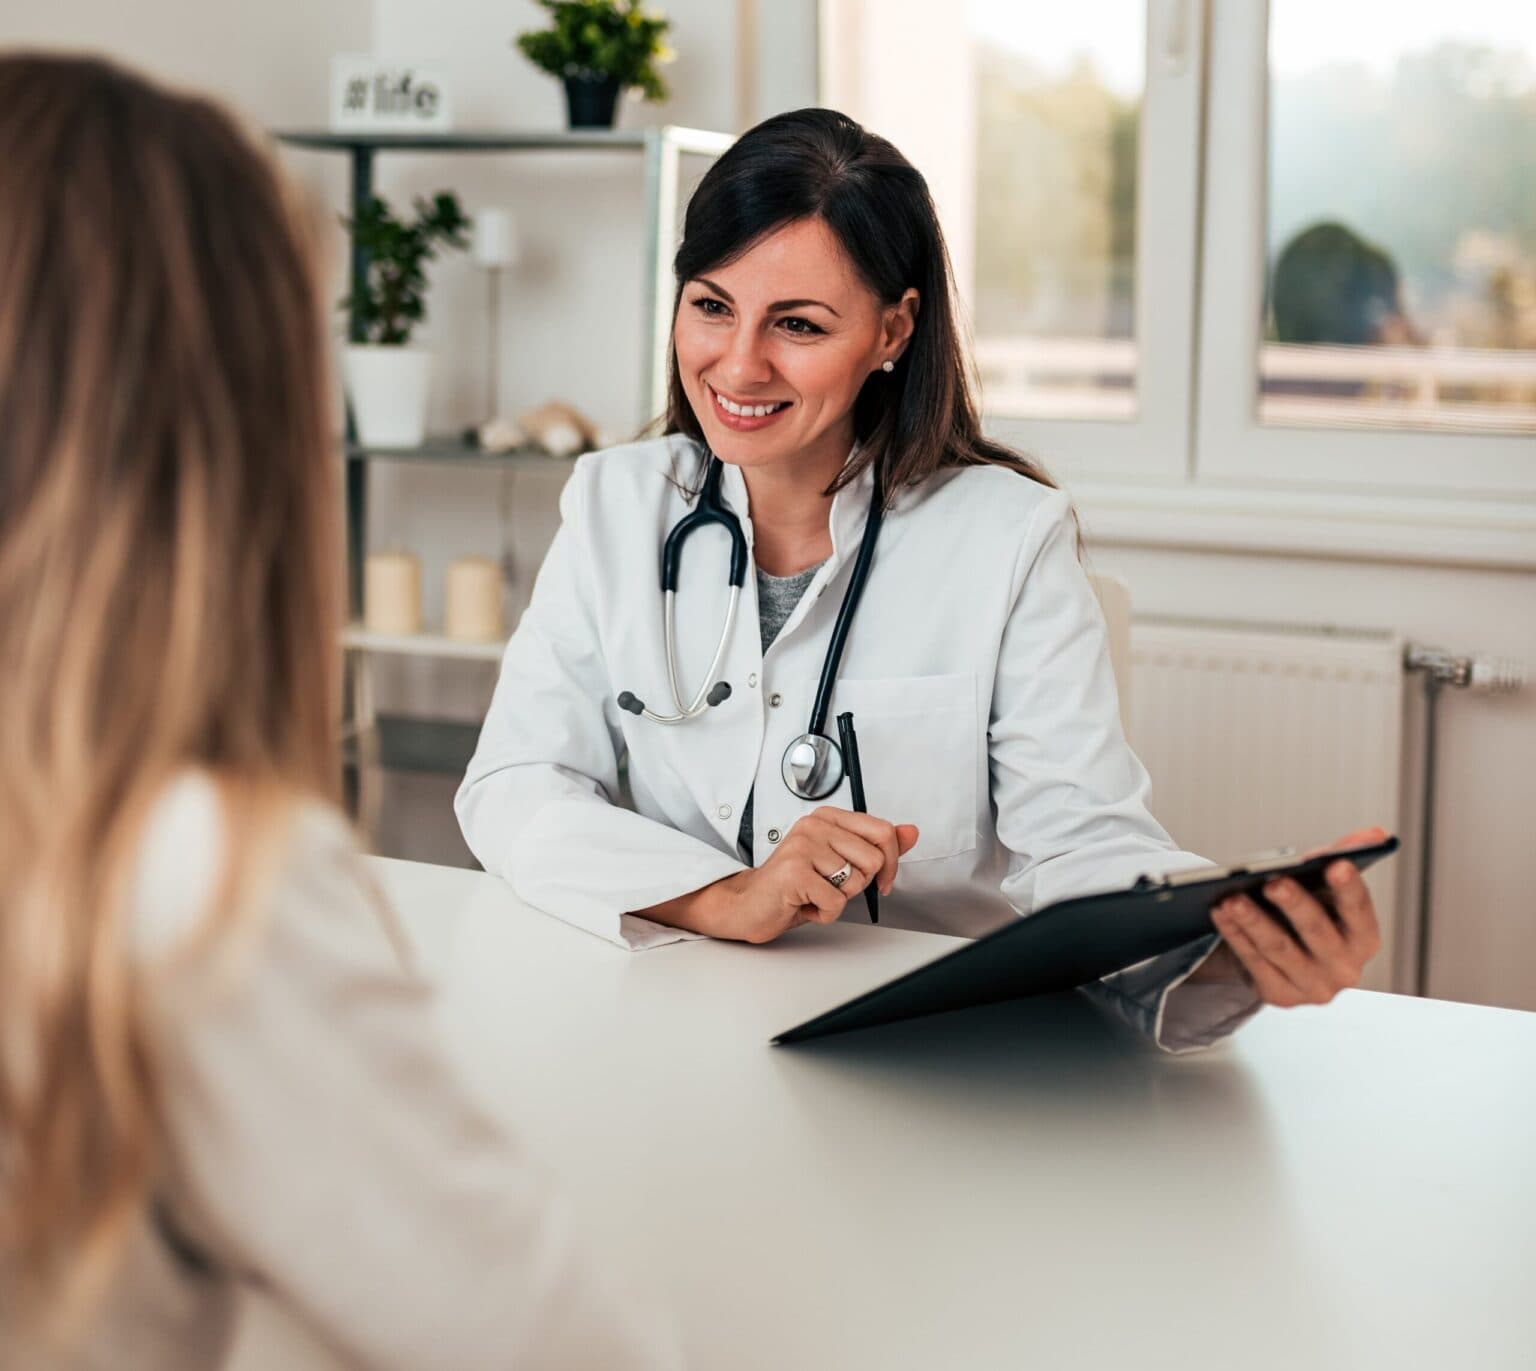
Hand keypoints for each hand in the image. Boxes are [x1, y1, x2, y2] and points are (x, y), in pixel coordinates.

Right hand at [711, 807, 918, 944]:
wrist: (750, 904)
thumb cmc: (794, 885)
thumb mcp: (840, 862)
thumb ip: (876, 845)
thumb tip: (910, 832)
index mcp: (828, 818)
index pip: (882, 831)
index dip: (890, 862)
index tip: (881, 879)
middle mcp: (814, 825)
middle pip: (873, 859)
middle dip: (858, 884)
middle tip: (830, 885)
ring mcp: (803, 846)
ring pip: (855, 882)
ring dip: (837, 899)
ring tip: (814, 894)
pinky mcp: (794, 871)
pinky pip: (835, 902)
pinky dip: (823, 914)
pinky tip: (805, 905)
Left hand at [1200, 827, 1386, 1006]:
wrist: (1280, 957)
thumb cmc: (1308, 915)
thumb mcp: (1325, 889)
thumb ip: (1343, 858)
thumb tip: (1374, 834)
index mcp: (1363, 938)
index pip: (1360, 910)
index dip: (1349, 888)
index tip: (1337, 864)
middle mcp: (1344, 968)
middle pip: (1316, 932)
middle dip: (1294, 905)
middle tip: (1273, 881)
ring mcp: (1312, 987)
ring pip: (1279, 949)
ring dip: (1253, 921)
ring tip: (1231, 897)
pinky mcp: (1279, 995)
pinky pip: (1253, 962)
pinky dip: (1235, 935)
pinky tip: (1220, 913)